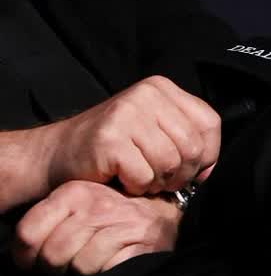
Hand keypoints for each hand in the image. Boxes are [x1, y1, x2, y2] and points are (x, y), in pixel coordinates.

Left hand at [11, 180, 180, 275]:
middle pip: (53, 254)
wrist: (163, 215)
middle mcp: (98, 205)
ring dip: (84, 274)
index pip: (28, 234)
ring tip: (93, 265)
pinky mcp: (146, 243)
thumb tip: (22, 259)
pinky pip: (110, 270)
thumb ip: (47, 223)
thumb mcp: (75, 209)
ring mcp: (124, 223)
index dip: (26, 259)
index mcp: (74, 192)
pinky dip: (108, 275)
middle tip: (66, 270)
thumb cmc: (110, 218)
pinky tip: (113, 265)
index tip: (35, 265)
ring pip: (81, 265)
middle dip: (55, 271)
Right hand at [43, 75, 221, 196]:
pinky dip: (137, 187)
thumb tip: (209, 169)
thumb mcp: (154, 131)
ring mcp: (127, 114)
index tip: (193, 170)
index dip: (208, 154)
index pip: (209, 123)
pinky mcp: (110, 139)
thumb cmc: (113, 148)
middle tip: (163, 180)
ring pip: (170, 162)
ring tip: (142, 178)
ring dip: (159, 182)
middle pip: (192, 146)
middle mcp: (146, 95)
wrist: (57, 154)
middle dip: (182, 174)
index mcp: (162, 88)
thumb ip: (185, 139)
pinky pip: (144, 175)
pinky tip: (124, 180)